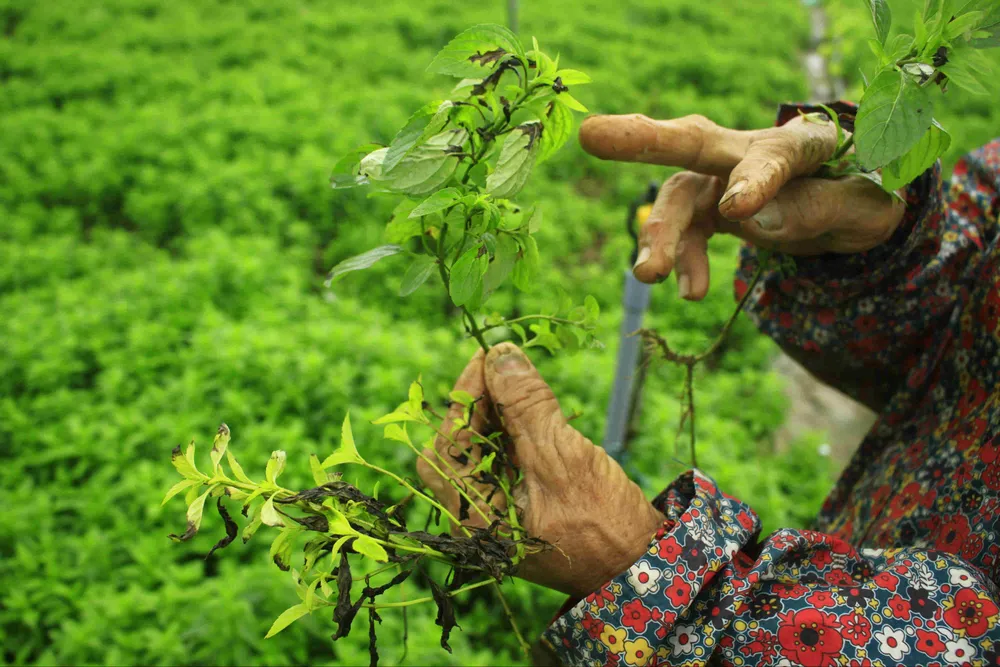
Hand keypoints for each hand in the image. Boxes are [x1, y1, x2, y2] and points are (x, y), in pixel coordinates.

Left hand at [417, 343, 663, 597]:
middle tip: (500, 367)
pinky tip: (531, 409)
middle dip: (476, 404)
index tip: (488, 357)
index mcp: (474, 519)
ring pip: (480, 453)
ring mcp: (498, 517)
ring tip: (518, 379)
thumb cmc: (604, 523)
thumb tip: (500, 353)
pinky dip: (512, 432)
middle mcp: (476, 521)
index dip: (464, 396)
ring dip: (495, 414)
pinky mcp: (521, 510)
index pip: (447, 445)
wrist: (645, 568)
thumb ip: (526, 405)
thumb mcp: (562, 456)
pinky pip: (504, 463)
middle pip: (457, 449)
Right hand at [578, 113, 906, 298]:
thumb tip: (753, 218)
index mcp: (802, 144)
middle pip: (693, 142)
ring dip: (659, 235)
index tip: (736, 210)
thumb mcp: (864, 211)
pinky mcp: (710, 208)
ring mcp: (723, 178)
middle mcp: (750, 151)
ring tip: (649, 274)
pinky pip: (685, 232)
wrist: (849, 211)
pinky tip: (689, 291)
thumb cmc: (863, 198)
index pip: (776, 156)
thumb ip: (818, 209)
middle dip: (643, 139)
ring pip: (679, 198)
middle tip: (593, 136)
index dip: (755, 179)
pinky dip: (680, 260)